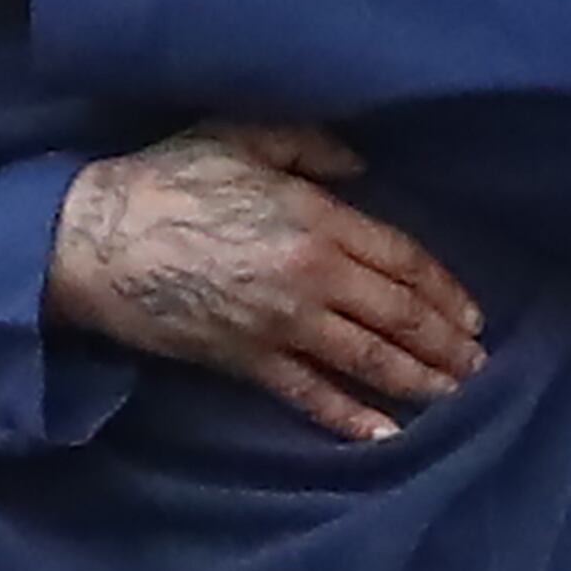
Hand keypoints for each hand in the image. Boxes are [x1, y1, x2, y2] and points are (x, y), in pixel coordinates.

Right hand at [50, 124, 485, 442]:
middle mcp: (312, 278)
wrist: (96, 241)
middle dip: (443, 343)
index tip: (472, 313)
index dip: (445, 290)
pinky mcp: (246, 361)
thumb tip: (360, 166)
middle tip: (474, 363)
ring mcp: (280, 326)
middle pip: (398, 316)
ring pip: (367, 359)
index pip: (403, 262)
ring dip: (415, 379)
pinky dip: (349, 418)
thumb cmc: (165, 180)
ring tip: (449, 394)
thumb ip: (310, 146)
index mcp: (318, 221)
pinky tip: (383, 434)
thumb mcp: (241, 136)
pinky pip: (309, 395)